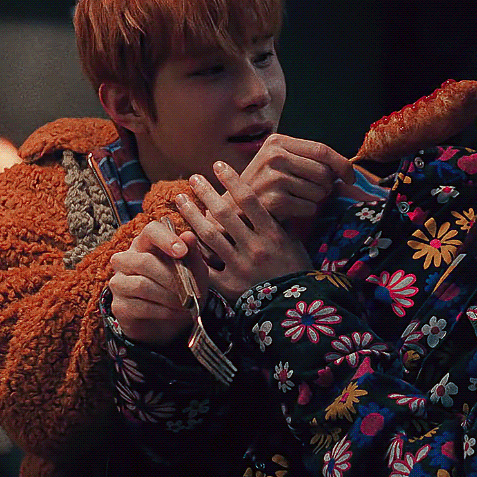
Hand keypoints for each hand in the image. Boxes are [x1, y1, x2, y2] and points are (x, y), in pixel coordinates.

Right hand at [108, 220, 200, 345]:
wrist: (174, 322)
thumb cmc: (183, 288)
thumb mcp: (194, 271)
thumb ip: (192, 254)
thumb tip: (189, 235)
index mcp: (147, 244)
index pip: (150, 231)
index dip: (166, 239)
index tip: (182, 252)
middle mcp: (127, 260)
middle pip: (144, 261)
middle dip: (171, 277)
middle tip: (191, 290)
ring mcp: (119, 283)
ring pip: (141, 285)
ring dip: (168, 296)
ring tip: (186, 303)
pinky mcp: (119, 306)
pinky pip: (139, 306)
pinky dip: (163, 311)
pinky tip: (176, 312)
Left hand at [177, 161, 312, 300]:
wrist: (294, 312)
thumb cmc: (295, 273)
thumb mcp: (294, 244)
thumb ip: (278, 223)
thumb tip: (269, 198)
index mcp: (273, 235)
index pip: (249, 200)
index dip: (232, 180)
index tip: (218, 165)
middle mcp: (255, 248)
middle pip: (224, 213)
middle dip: (206, 193)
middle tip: (192, 178)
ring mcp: (240, 267)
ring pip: (209, 236)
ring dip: (192, 215)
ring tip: (181, 200)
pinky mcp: (228, 286)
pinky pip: (204, 266)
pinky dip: (191, 251)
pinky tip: (181, 236)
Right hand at [238, 134, 355, 221]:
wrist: (234, 209)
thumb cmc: (265, 186)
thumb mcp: (281, 163)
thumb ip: (309, 160)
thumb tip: (347, 171)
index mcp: (277, 142)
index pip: (322, 150)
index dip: (342, 165)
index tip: (351, 178)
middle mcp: (273, 156)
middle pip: (324, 172)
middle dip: (326, 186)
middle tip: (313, 191)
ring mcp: (272, 177)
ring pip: (319, 191)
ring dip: (315, 200)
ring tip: (296, 198)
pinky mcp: (273, 200)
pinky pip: (309, 207)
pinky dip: (305, 211)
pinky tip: (289, 209)